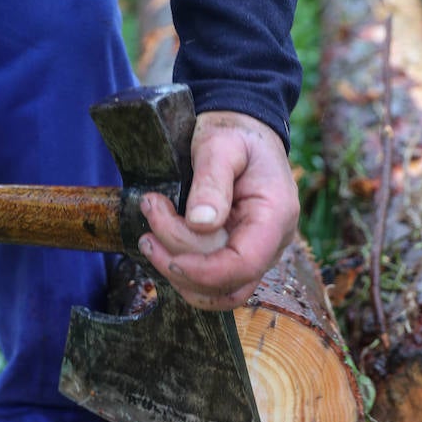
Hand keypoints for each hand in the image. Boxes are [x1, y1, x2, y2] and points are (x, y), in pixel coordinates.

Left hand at [137, 110, 299, 308]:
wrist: (243, 130)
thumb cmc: (234, 133)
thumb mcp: (221, 144)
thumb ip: (212, 180)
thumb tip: (201, 223)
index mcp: (274, 216)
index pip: (246, 264)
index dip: (205, 271)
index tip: (170, 256)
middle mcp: (270, 243)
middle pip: (227, 283)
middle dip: (181, 263)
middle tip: (150, 213)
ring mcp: (254, 253)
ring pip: (216, 291)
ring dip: (176, 272)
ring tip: (147, 235)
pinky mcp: (234, 255)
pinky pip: (210, 282)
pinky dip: (181, 271)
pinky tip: (160, 243)